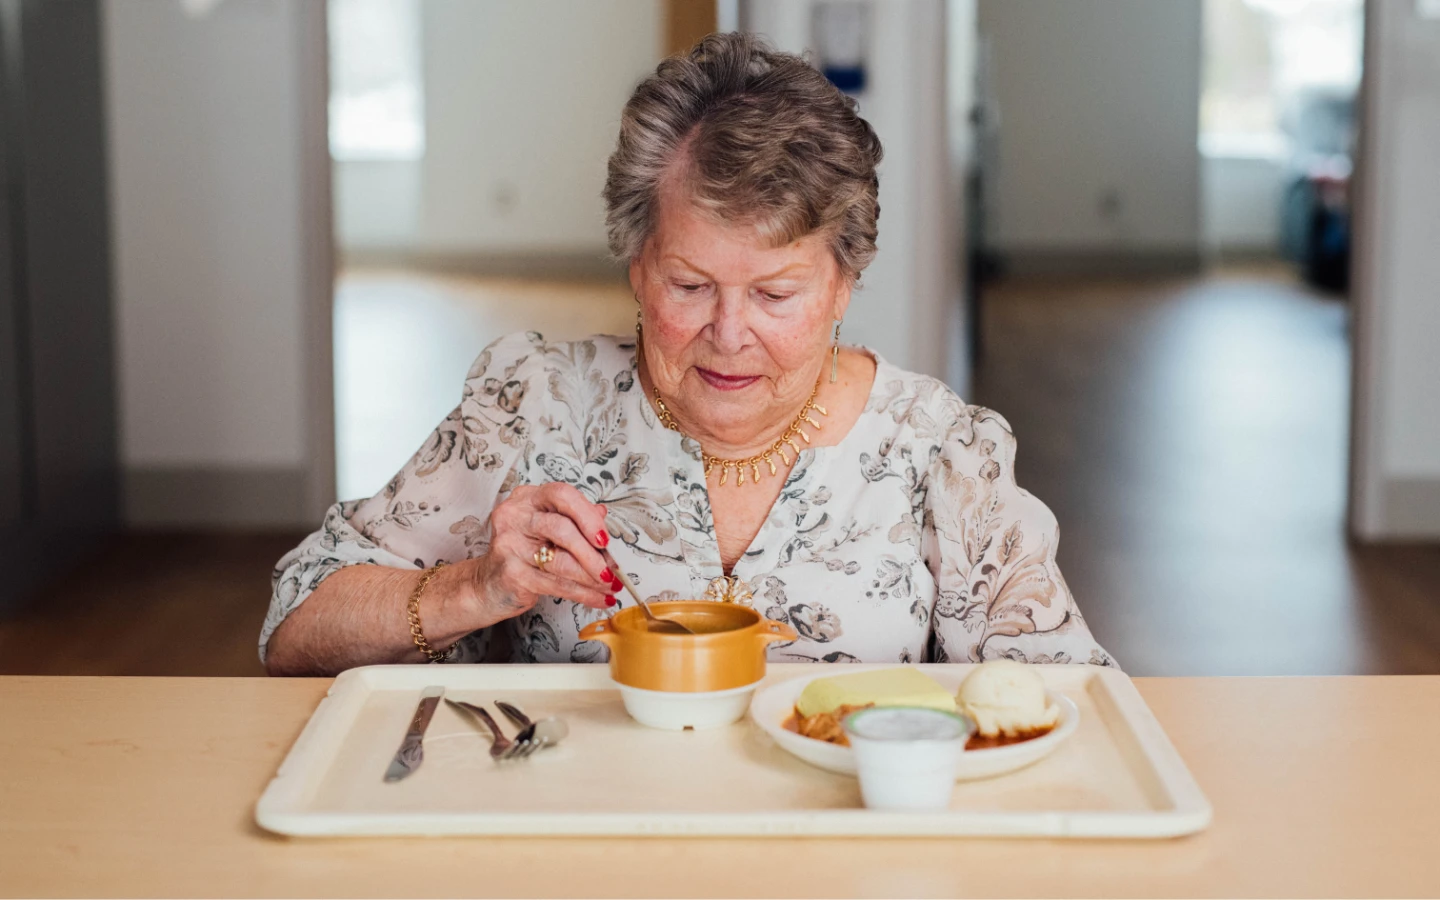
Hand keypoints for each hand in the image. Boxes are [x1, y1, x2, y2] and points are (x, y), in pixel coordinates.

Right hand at [469, 482, 616, 626]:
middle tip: (612, 568)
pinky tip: (597, 597)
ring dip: (592, 577)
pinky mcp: (511, 573)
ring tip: (609, 585)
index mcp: (527, 498)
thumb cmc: (519, 553)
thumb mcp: (544, 529)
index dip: (588, 516)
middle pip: (562, 528)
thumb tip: (602, 515)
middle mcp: (515, 517)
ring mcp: (510, 545)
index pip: (562, 495)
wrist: (485, 584)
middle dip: (593, 553)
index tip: (605, 537)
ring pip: (561, 561)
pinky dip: (582, 594)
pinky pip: (556, 584)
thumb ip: (572, 519)